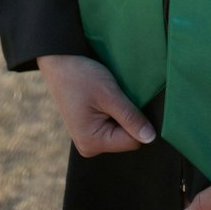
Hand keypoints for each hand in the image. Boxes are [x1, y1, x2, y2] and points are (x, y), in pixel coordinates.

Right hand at [37, 53, 155, 156]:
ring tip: (111, 96)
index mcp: (92, 143)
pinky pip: (112, 125)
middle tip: (119, 96)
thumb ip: (130, 117)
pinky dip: (115, 112)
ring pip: (120, 131)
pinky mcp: (89, 129)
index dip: (139, 122)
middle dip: (129, 118)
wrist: (59, 62)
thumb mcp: (109, 95)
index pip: (132, 142)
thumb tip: (151, 138)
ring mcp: (88, 138)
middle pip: (126, 138)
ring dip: (122, 113)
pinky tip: (107, 98)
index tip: (132, 101)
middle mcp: (89, 147)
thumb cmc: (82, 76)